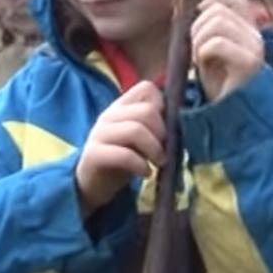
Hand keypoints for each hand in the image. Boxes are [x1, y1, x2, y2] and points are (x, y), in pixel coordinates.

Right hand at [75, 81, 165, 214]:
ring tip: (159, 163)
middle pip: (147, 111)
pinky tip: (146, 173)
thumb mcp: (139, 139)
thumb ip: (153, 126)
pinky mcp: (94, 154)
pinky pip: (124, 154)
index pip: (147, 88)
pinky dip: (141, 165)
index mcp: (121, 106)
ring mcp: (99, 133)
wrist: (91, 184)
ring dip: (154, 149)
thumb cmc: (121, 160)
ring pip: (136, 129)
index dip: (163, 106)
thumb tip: (180, 123)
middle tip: (165, 151)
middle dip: (162, 133)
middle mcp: (109, 115)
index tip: (165, 128)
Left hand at [191, 0, 263, 102]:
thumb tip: (185, 10)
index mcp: (249, 31)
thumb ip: (205, 31)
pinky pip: (217, 43)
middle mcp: (255, 36)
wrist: (234, 117)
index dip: (212, 2)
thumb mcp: (209, 52)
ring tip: (197, 60)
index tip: (198, 21)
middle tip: (194, 51)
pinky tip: (202, 66)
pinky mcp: (249, 63)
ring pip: (217, 21)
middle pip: (219, 9)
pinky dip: (202, 52)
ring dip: (198, 39)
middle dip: (197, 27)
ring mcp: (254, 48)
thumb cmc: (220, 86)